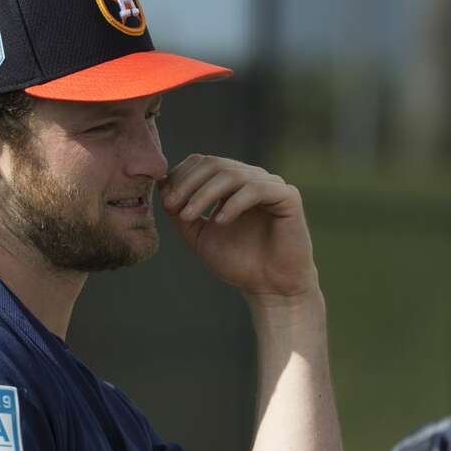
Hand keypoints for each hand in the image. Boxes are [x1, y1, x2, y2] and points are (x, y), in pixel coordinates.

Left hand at [158, 155, 316, 299]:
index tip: (166, 203)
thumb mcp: (199, 236)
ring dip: (204, 193)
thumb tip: (162, 186)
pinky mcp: (288, 197)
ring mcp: (270, 185)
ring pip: (232, 173)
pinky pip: (257, 189)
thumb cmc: (238, 262)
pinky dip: (234, 203)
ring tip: (189, 216)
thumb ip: (181, 213)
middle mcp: (251, 179)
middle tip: (172, 207)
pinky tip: (220, 221)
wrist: (270, 288)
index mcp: (232, 184)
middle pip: (214, 163)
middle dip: (188, 184)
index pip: (203, 163)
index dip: (180, 177)